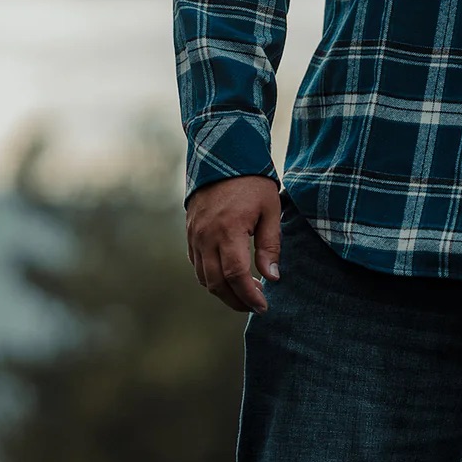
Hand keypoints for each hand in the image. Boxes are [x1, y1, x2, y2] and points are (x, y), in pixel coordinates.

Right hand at [186, 175, 282, 313]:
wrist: (222, 155)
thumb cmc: (252, 181)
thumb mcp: (270, 209)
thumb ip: (270, 245)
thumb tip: (272, 278)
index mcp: (228, 230)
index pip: (236, 275)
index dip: (249, 296)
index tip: (264, 306)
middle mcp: (206, 236)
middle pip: (216, 283)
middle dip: (236, 300)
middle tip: (256, 306)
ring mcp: (194, 235)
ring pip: (203, 277)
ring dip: (223, 291)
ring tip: (245, 294)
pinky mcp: (190, 232)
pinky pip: (196, 263)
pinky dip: (210, 276)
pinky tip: (228, 277)